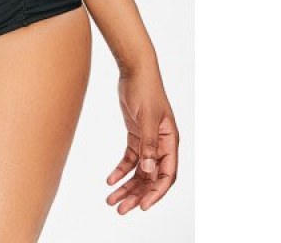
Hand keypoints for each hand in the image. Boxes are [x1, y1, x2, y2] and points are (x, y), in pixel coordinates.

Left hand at [106, 66, 179, 212]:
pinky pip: (130, 159)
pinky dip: (121, 170)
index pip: (167, 175)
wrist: (135, 70)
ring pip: (140, 171)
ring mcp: (148, 141)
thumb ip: (148, 144)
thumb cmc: (145, 90)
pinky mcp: (136, 135)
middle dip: (137, 194)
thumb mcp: (146, 117)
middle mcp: (162, 145)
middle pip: (151, 177)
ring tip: (111, 200)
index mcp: (170, 142)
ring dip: (127, 186)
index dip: (155, 193)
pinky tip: (110, 179)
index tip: (142, 206)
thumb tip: (149, 170)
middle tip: (120, 209)